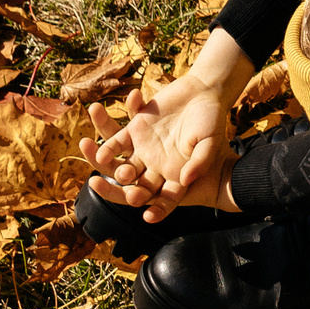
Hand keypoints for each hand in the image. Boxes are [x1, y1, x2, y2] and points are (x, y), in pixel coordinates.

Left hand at [78, 29, 249, 221]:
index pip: (164, 199)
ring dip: (109, 164)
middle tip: (114, 188)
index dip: (157, 209)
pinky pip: (117, 140)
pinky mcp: (134, 130)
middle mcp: (155, 166)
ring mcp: (142, 149)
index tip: (148, 216)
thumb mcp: (211, 142)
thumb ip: (200, 161)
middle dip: (123, 190)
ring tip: (98, 155)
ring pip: (119, 164)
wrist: (202, 92)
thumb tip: (185, 180)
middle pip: (135, 186)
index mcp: (175, 175)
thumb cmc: (211, 120)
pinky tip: (103, 151)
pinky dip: (108, 143)